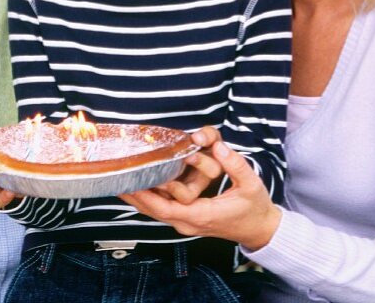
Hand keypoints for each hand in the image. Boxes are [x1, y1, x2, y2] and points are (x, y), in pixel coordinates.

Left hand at [120, 141, 281, 250]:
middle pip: (153, 211)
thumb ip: (235, 164)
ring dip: (138, 198)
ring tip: (120, 180)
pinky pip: (163, 211)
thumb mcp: (250, 184)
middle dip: (133, 196)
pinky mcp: (188, 220)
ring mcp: (188, 224)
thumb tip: (218, 147)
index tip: (130, 181)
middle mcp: (190, 223)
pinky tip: (140, 187)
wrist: (259, 228)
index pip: (165, 208)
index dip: (145, 196)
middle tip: (115, 177)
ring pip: (156, 213)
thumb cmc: (255, 207)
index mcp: (202, 215)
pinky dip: (149, 200)